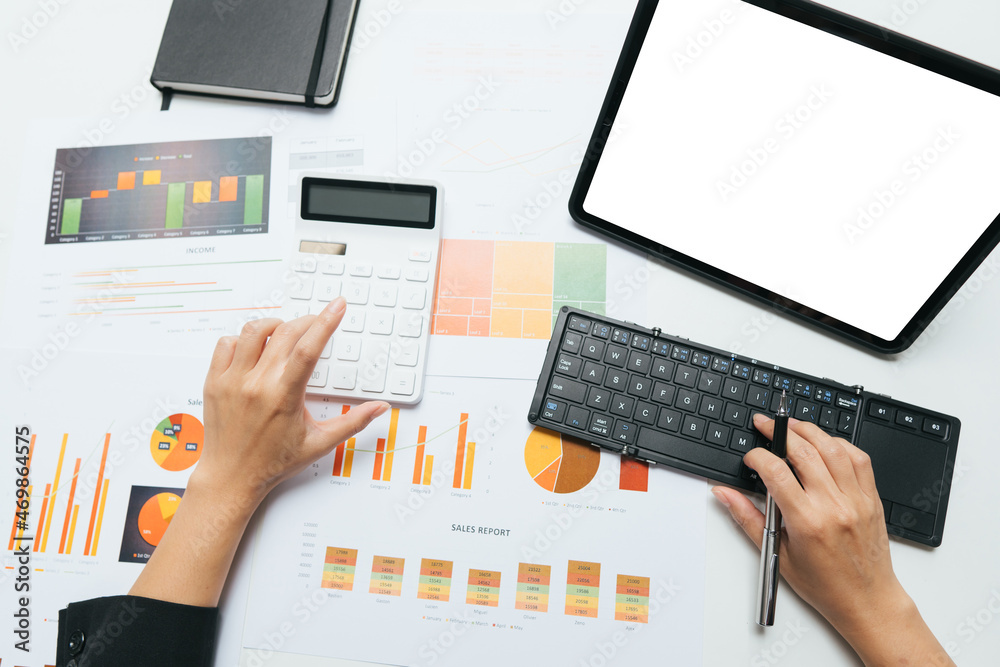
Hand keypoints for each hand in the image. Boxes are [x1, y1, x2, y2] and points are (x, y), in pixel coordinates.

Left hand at [193, 296, 388, 506]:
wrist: (230, 477)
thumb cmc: (272, 462)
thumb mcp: (319, 443)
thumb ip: (353, 422)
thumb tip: (379, 408)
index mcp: (284, 397)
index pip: (309, 349)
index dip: (326, 322)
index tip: (337, 307)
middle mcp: (256, 385)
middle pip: (286, 334)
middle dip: (307, 321)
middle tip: (317, 322)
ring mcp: (232, 381)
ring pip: (253, 331)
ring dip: (275, 324)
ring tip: (286, 331)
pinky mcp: (214, 382)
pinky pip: (226, 344)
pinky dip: (242, 339)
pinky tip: (255, 347)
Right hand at [712, 415, 953, 665]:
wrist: (867, 601)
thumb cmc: (825, 585)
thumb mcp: (777, 554)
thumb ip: (748, 518)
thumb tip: (724, 494)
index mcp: (807, 522)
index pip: (776, 472)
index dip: (758, 457)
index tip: (751, 458)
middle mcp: (834, 506)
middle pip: (804, 451)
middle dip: (779, 431)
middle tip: (765, 424)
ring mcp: (856, 500)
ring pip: (832, 448)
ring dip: (809, 430)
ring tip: (792, 425)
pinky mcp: (872, 498)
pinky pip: (859, 459)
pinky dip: (840, 444)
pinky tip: (825, 443)